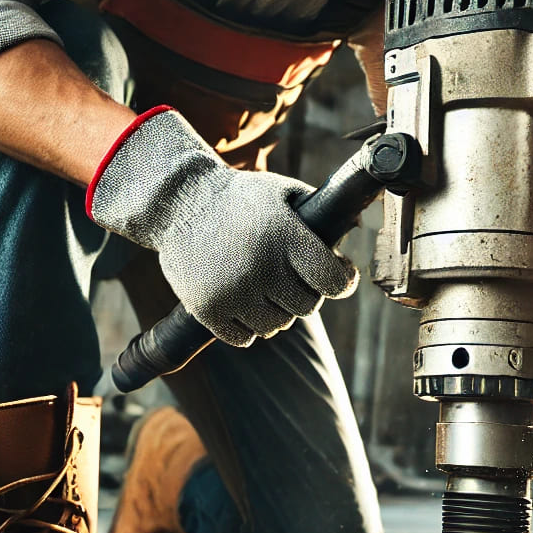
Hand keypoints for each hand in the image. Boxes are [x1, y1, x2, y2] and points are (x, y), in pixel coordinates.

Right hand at [88, 108, 357, 344]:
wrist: (177, 202)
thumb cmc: (240, 198)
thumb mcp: (282, 192)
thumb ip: (317, 214)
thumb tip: (355, 229)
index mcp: (285, 236)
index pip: (332, 281)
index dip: (341, 281)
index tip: (339, 277)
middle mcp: (260, 266)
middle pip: (307, 307)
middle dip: (304, 293)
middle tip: (290, 277)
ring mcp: (232, 292)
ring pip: (276, 327)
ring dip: (276, 311)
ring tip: (263, 288)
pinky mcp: (206, 310)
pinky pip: (244, 339)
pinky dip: (247, 327)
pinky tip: (243, 303)